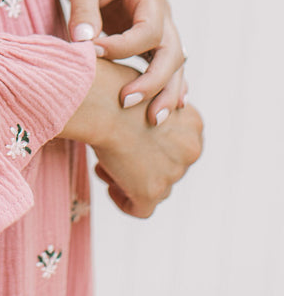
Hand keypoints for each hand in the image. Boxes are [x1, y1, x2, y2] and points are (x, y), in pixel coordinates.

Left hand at [49, 0, 187, 125]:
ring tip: (153, 121)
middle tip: (128, 104)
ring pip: (174, 63)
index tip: (94, 54)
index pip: (148, 29)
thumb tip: (83, 44)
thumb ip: (84, 9)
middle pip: (172, 51)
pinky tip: (161, 110)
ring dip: (166, 91)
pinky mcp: (146, 38)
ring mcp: (158, 25)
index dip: (123, 47)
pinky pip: (161, 64)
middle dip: (155, 81)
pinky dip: (164, 86)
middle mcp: (161, 10)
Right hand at [61, 61, 203, 217]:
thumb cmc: (115, 86)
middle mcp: (191, 150)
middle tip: (116, 152)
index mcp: (193, 123)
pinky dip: (123, 199)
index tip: (130, 135)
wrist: (103, 100)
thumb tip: (142, 124)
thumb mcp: (146, 90)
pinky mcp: (152, 190)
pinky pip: (140, 209)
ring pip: (154, 187)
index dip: (154, 143)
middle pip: (168, 168)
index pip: (178, 145)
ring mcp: (173, 172)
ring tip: (105, 162)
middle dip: (142, 162)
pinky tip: (106, 179)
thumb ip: (155, 109)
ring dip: (131, 178)